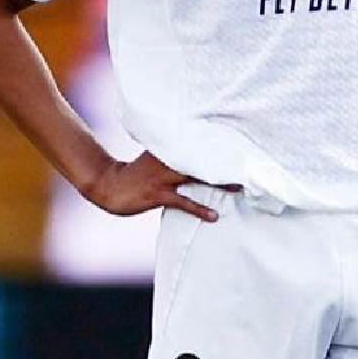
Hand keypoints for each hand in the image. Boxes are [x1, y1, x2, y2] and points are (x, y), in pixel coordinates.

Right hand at [83, 151, 229, 222]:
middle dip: (225, 161)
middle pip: (203, 157)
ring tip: (240, 188)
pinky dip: (200, 209)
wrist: (109, 184)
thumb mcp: (157, 157)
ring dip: (219, 183)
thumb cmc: (137, 172)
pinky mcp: (157, 194)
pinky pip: (183, 202)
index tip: (242, 141)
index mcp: (169, 147)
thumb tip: (198, 152)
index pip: (199, 141)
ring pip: (197, 178)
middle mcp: (168, 158)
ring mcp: (163, 176)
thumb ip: (176, 153)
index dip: (221, 142)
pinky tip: (214, 216)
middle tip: (248, 163)